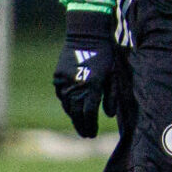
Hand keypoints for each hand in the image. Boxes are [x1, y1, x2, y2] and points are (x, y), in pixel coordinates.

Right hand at [51, 9, 117, 138]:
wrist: (86, 36)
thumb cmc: (105, 55)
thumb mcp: (113, 75)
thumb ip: (111, 95)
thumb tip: (109, 115)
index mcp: (92, 87)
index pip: (89, 113)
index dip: (90, 125)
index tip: (92, 134)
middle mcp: (76, 87)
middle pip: (76, 113)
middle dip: (81, 125)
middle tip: (85, 135)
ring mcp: (65, 82)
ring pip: (67, 106)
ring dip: (73, 116)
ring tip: (79, 124)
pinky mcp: (58, 77)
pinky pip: (61, 95)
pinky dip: (66, 103)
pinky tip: (71, 108)